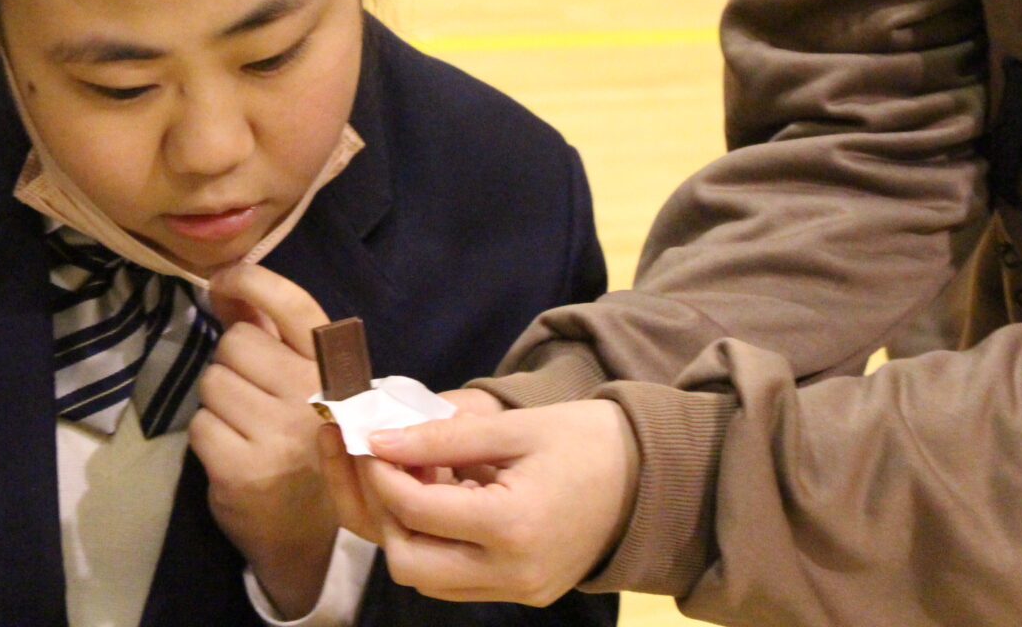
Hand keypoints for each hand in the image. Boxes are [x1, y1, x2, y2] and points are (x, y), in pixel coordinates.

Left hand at [190, 264, 335, 617]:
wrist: (307, 538)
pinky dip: (209, 437)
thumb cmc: (305, 450)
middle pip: (236, 343)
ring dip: (218, 402)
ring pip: (212, 382)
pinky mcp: (244, 469)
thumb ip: (271, 337)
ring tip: (245, 427)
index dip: (251, 281)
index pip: (293, 304)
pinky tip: (234, 454)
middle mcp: (313, 398)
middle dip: (231, 364)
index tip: (223, 280)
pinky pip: (200, 425)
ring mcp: (279, 435)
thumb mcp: (305, 389)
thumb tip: (226, 286)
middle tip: (250, 397)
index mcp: (335, 372)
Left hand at [319, 399, 638, 605]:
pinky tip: (443, 501)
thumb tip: (378, 441)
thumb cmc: (587, 441)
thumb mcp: (514, 427)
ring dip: (407, 532)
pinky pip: (457, 582)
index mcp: (511, 526)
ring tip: (415, 478)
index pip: (414, 509)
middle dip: (384, 511)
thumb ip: (442, 436)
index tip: (368, 439)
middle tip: (385, 464)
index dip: (380, 472)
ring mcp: (519, 591)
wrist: (653, 480)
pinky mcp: (524, 594)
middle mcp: (512, 573)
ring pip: (428, 579)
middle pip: (409, 562)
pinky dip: (437, 546)